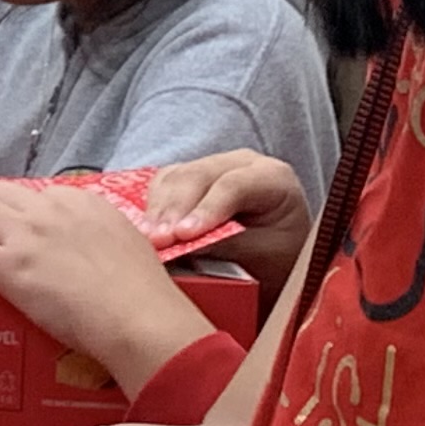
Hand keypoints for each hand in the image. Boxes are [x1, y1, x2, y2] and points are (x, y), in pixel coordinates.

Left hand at [0, 182, 211, 392]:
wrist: (137, 318)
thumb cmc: (142, 291)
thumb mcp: (125, 239)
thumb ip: (98, 231)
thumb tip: (86, 243)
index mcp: (80, 200)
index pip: (35, 193)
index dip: (28, 215)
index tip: (30, 235)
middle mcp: (47, 209)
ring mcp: (24, 235)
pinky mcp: (7, 267)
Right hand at [142, 149, 313, 288]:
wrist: (278, 262)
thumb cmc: (278, 262)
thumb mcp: (264, 257)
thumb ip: (227, 246)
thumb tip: (184, 246)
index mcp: (273, 177)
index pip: (234, 185)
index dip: (206, 208)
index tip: (185, 235)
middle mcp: (242, 163)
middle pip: (199, 176)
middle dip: (174, 209)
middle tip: (158, 240)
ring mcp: (214, 166)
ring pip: (176, 176)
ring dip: (158, 209)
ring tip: (148, 238)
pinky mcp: (191, 177)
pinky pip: (164, 183)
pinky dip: (153, 206)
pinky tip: (146, 230)